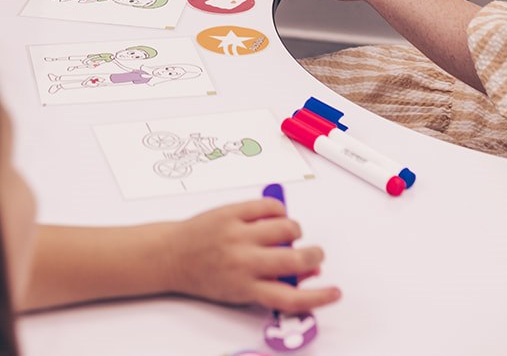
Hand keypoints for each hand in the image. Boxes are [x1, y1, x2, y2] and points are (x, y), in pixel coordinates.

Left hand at [158, 199, 339, 314]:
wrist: (171, 256)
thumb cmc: (205, 275)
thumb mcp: (239, 290)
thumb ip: (272, 283)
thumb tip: (308, 275)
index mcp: (246, 288)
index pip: (291, 298)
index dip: (319, 297)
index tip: (335, 292)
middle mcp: (243, 262)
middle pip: (294, 260)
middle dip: (314, 256)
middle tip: (315, 254)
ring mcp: (237, 235)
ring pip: (286, 228)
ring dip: (296, 231)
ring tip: (290, 233)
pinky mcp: (231, 213)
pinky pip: (268, 206)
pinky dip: (278, 210)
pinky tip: (275, 216)